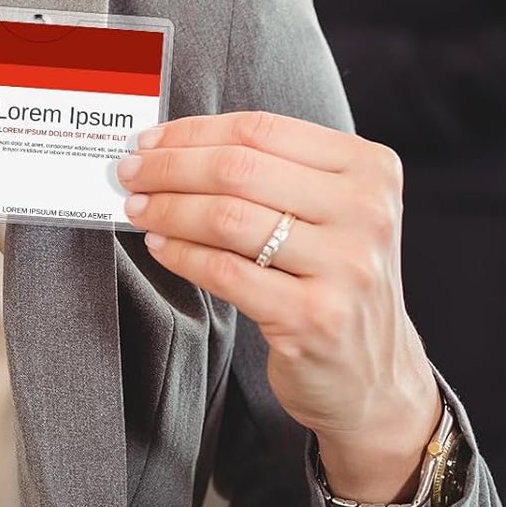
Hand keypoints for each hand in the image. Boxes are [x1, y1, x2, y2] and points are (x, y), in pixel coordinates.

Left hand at [119, 111, 440, 502]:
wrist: (374, 376)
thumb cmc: (333, 277)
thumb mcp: (326, 210)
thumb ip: (268, 170)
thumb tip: (169, 144)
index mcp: (369, 169)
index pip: (261, 130)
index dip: (193, 131)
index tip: (151, 140)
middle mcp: (365, 212)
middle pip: (239, 168)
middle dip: (169, 167)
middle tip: (131, 173)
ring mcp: (346, 266)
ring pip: (227, 217)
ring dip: (167, 209)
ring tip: (138, 208)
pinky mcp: (316, 318)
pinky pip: (225, 271)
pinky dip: (181, 254)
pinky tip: (159, 246)